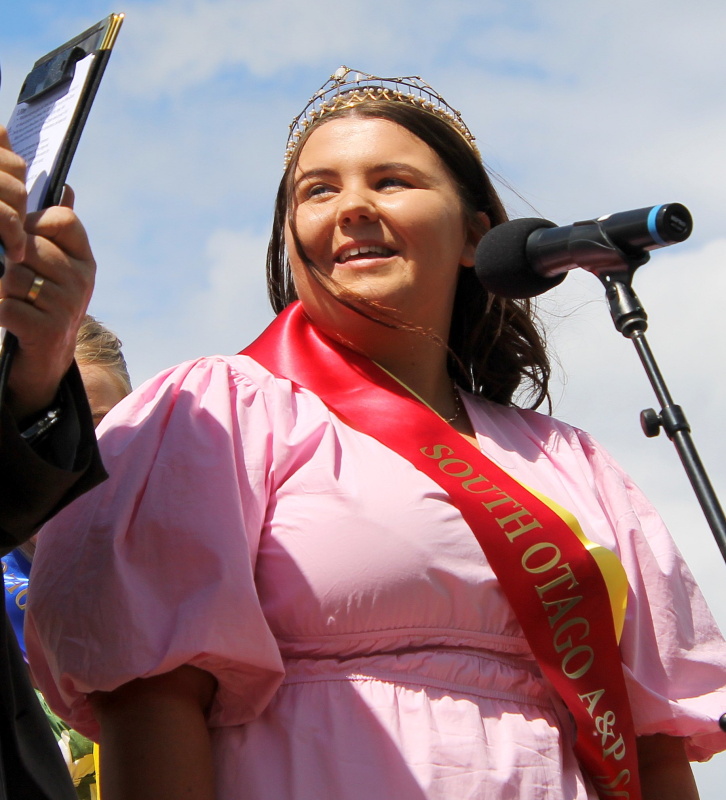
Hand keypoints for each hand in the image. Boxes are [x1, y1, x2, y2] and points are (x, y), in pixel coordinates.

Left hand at [0, 126, 95, 422]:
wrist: (46, 361)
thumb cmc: (43, 301)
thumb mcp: (56, 263)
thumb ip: (57, 227)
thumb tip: (66, 185)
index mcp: (85, 258)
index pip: (61, 220)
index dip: (33, 222)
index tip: (22, 238)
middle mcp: (83, 280)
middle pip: (30, 246)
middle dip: (7, 256)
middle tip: (4, 270)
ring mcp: (68, 306)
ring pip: (13, 275)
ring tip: (3, 293)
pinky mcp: (48, 331)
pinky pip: (5, 305)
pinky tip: (2, 315)